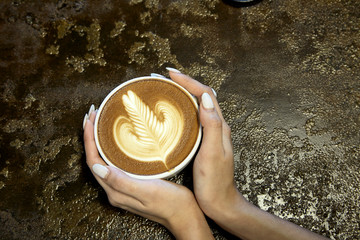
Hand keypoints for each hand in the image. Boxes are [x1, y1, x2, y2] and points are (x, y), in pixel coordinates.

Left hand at [83, 108, 212, 239]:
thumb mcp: (147, 191)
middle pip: (95, 159)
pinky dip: (111, 148)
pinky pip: (115, 163)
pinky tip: (117, 141)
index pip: (94, 161)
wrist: (185, 215)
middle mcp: (115, 190)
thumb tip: (97, 168)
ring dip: (99, 142)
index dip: (89, 139)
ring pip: (104, 160)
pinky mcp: (132, 184)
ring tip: (100, 123)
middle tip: (93, 115)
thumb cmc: (171, 203)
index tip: (90, 119)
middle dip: (91, 137)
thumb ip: (122, 182)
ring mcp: (123, 187)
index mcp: (115, 191)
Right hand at [168, 70, 328, 239]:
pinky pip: (192, 119)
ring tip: (164, 88)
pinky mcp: (202, 143)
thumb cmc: (215, 182)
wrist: (220, 203)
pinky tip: (170, 114)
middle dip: (183, 83)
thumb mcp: (213, 153)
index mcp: (219, 126)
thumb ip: (212, 125)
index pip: (204, 94)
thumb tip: (204, 98)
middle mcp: (216, 126)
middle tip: (163, 77)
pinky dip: (181, 110)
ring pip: (196, 106)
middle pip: (200, 96)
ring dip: (182, 94)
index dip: (188, 81)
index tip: (170, 73)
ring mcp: (209, 134)